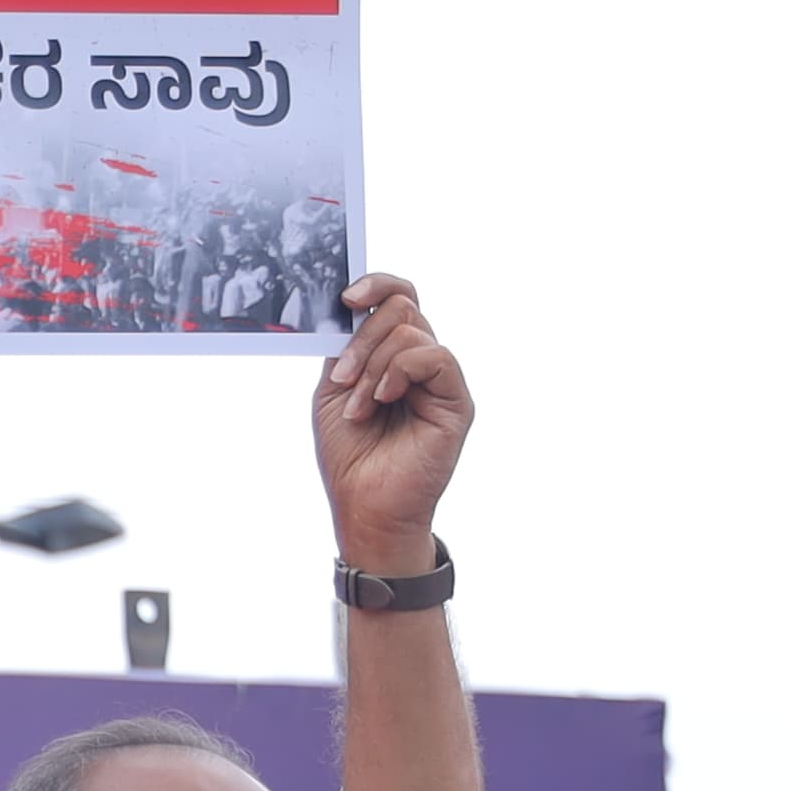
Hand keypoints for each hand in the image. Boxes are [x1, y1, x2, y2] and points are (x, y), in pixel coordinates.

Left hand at [312, 272, 472, 573]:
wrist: (364, 506)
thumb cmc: (350, 455)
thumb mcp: (333, 390)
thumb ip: (344, 347)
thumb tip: (349, 308)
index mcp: (391, 355)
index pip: (398, 297)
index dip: (376, 284)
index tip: (346, 296)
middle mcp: (420, 362)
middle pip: (402, 305)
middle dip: (362, 337)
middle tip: (342, 378)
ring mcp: (440, 380)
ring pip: (413, 329)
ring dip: (373, 364)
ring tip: (359, 406)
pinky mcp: (457, 400)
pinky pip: (435, 356)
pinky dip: (400, 372)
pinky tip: (383, 400)